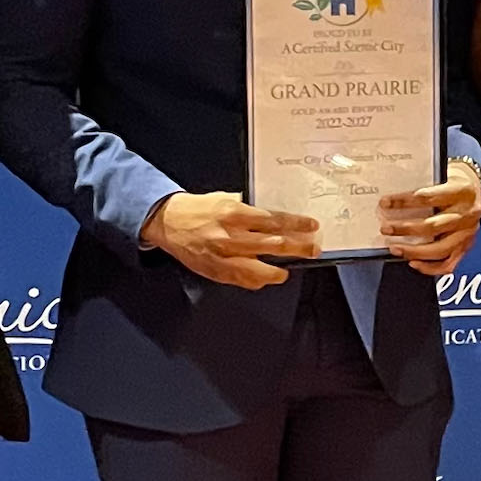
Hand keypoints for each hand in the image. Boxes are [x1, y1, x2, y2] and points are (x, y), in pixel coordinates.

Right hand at [140, 190, 319, 288]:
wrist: (168, 222)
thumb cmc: (198, 209)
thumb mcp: (225, 199)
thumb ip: (249, 209)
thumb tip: (274, 218)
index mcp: (234, 213)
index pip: (274, 220)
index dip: (296, 225)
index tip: (311, 227)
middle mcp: (230, 236)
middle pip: (273, 245)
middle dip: (297, 247)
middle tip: (312, 249)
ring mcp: (223, 256)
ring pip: (259, 269)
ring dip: (278, 271)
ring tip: (287, 270)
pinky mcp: (216, 271)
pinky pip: (242, 280)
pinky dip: (257, 281)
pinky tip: (266, 278)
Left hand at [380, 158, 480, 278]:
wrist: (476, 189)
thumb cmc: (456, 181)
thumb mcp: (444, 174)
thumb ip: (424, 184)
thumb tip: (395, 197)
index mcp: (461, 191)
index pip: (427, 197)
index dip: (403, 201)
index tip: (386, 203)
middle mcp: (467, 214)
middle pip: (433, 226)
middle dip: (405, 229)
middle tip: (386, 229)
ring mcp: (467, 233)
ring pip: (440, 249)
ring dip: (414, 251)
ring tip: (395, 248)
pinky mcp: (466, 246)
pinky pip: (448, 264)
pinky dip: (429, 267)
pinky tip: (413, 262)